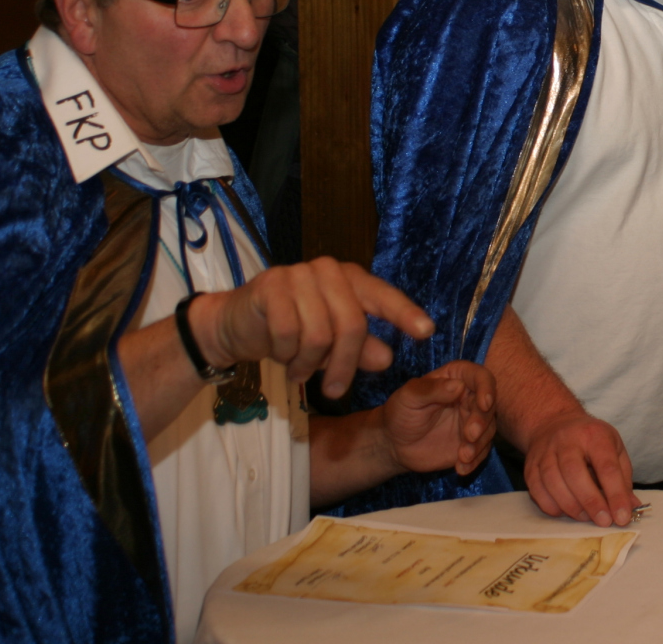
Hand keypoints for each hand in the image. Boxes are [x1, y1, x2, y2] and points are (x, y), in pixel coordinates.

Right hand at [190, 256, 434, 398]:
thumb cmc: (292, 332)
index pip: (383, 296)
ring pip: (319, 334)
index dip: (404, 314)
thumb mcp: (330, 346)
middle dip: (344, 366)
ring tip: (299, 369)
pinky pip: (288, 333)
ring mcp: (298, 274)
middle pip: (351, 325)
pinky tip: (280, 355)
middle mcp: (328, 271)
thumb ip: (360, 349)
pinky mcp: (271, 285)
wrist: (236, 324)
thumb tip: (387, 358)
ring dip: (308, 364)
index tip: (426, 332)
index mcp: (350, 279)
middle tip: (333, 392)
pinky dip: (285, 354)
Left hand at [381, 361, 496, 476]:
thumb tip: (458, 385)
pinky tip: (461, 468)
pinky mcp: (470, 443)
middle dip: (482, 421)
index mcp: (456, 378)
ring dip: (479, 444)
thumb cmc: (400, 412)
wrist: (394, 444)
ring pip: (488, 429)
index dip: (486, 388)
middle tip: (469, 435)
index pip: (481, 377)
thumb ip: (432, 389)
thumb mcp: (410, 397)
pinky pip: (481, 451)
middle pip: (488, 406)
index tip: (484, 404)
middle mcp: (469, 397)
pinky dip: (475, 461)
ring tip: (463, 456)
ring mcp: (471, 420)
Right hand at [522, 412, 640, 527]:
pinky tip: (565, 512)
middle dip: (591, 502)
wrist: (553, 422)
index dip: (615, 494)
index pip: (607, 466)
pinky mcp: (530, 466)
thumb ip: (622, 478)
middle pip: (575, 473)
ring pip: (553, 482)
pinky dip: (551, 506)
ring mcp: (545, 452)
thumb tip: (630, 507)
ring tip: (586, 518)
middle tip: (604, 522)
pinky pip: (537, 490)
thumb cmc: (590, 439)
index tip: (622, 517)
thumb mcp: (614, 448)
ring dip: (571, 506)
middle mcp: (567, 440)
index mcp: (594, 435)